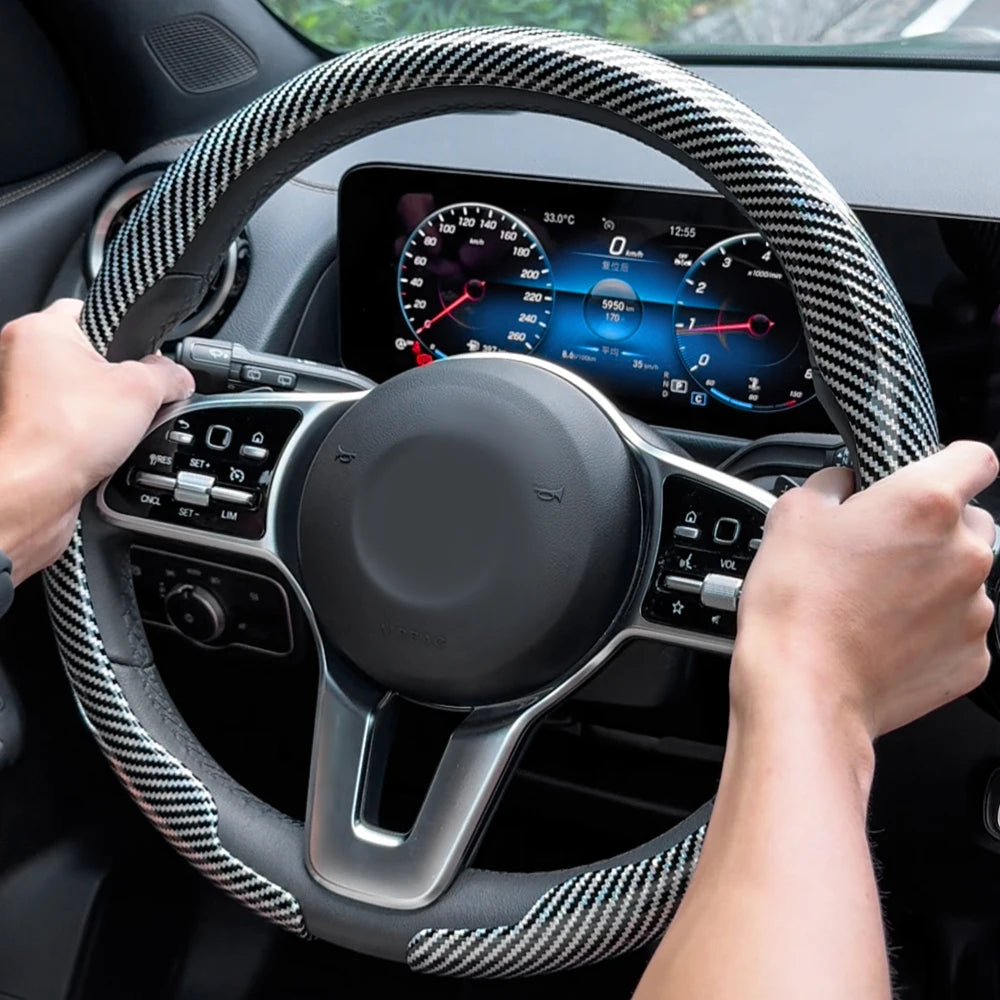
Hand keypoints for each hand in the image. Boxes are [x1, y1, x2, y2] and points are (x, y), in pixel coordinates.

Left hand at [0, 299, 193, 583]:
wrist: (28, 495)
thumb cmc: (61, 437)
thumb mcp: (143, 390)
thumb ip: (169, 375)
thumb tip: (179, 378)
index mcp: (39, 331)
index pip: (91, 311)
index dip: (127, 333)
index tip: (146, 356)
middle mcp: (17, 359)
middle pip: (88, 358)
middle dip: (119, 381)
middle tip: (137, 400)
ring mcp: (15, 398)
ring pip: (78, 395)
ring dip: (103, 412)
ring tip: (116, 431)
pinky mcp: (22, 433)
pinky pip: (67, 425)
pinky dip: (86, 437)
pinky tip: (99, 452)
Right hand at [734, 442, 997, 739]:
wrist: (804, 690)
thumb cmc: (797, 606)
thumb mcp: (792, 514)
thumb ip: (830, 483)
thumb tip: (842, 485)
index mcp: (926, 504)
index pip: (976, 457)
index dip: (948, 462)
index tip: (927, 475)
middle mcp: (965, 553)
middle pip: (971, 521)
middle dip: (933, 529)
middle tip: (879, 549)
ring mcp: (976, 610)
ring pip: (964, 578)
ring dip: (930, 581)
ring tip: (872, 602)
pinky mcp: (974, 658)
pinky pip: (958, 629)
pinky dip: (929, 629)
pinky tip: (883, 635)